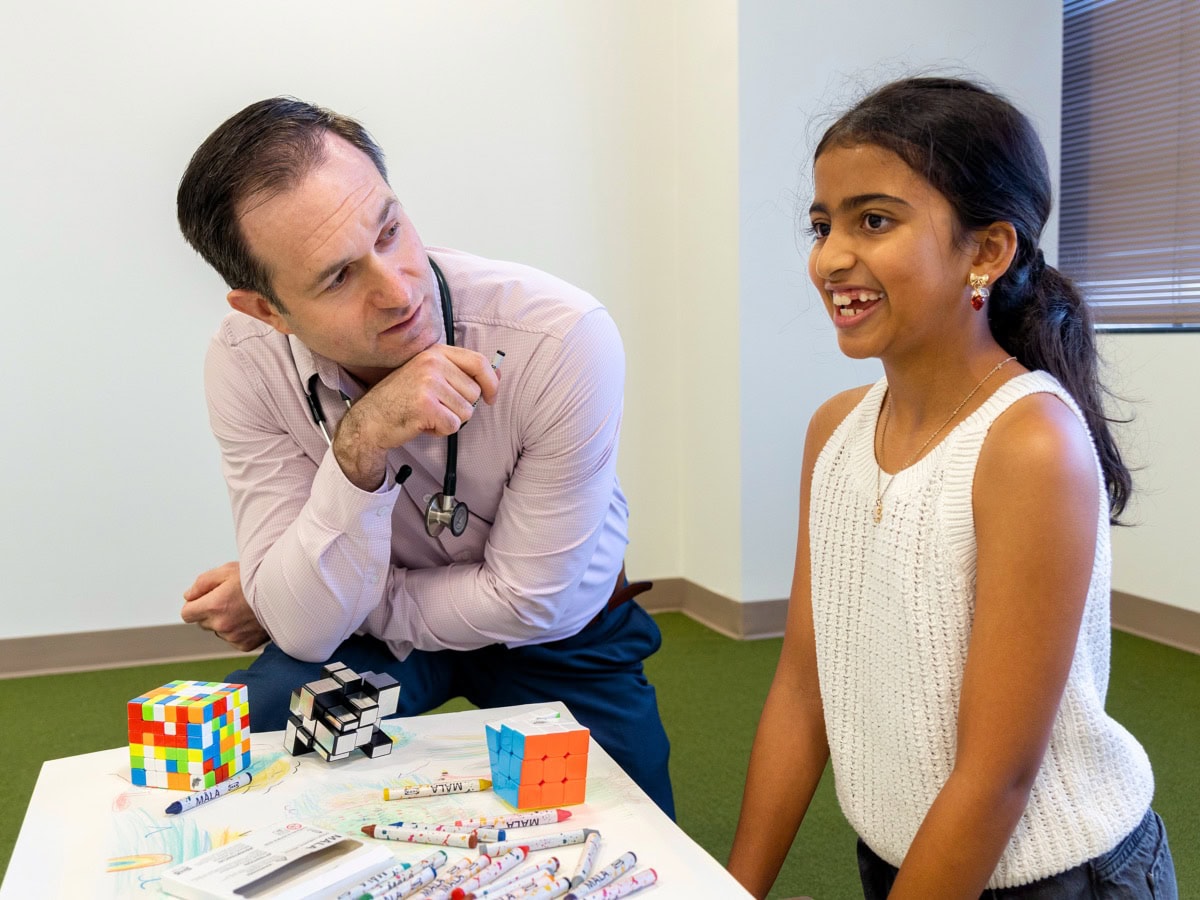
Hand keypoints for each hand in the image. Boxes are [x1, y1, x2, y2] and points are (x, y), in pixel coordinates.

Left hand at [181, 561, 267, 651]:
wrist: (287, 593)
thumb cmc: (259, 579)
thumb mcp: (227, 570)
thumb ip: (202, 583)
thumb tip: (188, 596)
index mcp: (214, 606)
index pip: (187, 613)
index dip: (195, 604)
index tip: (206, 598)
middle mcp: (221, 625)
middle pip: (202, 622)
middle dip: (210, 611)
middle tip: (230, 599)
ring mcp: (233, 637)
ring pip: (218, 631)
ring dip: (225, 622)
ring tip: (243, 608)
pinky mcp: (245, 645)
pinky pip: (233, 639)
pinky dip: (238, 631)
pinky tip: (250, 619)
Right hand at [334, 344, 499, 489]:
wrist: (368, 420)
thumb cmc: (400, 399)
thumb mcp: (429, 376)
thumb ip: (460, 373)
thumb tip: (498, 374)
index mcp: (435, 353)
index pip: (479, 362)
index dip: (491, 382)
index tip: (490, 397)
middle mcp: (432, 363)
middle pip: (474, 393)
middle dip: (460, 406)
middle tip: (435, 406)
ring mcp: (428, 383)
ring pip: (466, 411)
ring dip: (449, 420)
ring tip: (427, 414)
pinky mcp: (426, 406)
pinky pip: (453, 426)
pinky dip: (441, 431)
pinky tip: (422, 424)